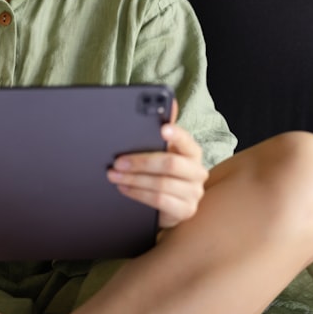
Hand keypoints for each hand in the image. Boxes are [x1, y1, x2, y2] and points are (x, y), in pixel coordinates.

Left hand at [106, 100, 207, 228]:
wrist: (167, 205)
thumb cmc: (161, 172)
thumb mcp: (160, 150)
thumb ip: (161, 128)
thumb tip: (171, 103)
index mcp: (192, 151)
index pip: (186, 140)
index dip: (176, 135)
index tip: (162, 129)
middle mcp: (197, 171)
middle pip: (170, 164)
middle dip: (140, 162)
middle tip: (117, 161)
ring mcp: (193, 193)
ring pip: (161, 184)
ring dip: (133, 179)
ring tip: (114, 175)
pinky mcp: (185, 211)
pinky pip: (159, 201)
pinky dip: (138, 193)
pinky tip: (124, 188)